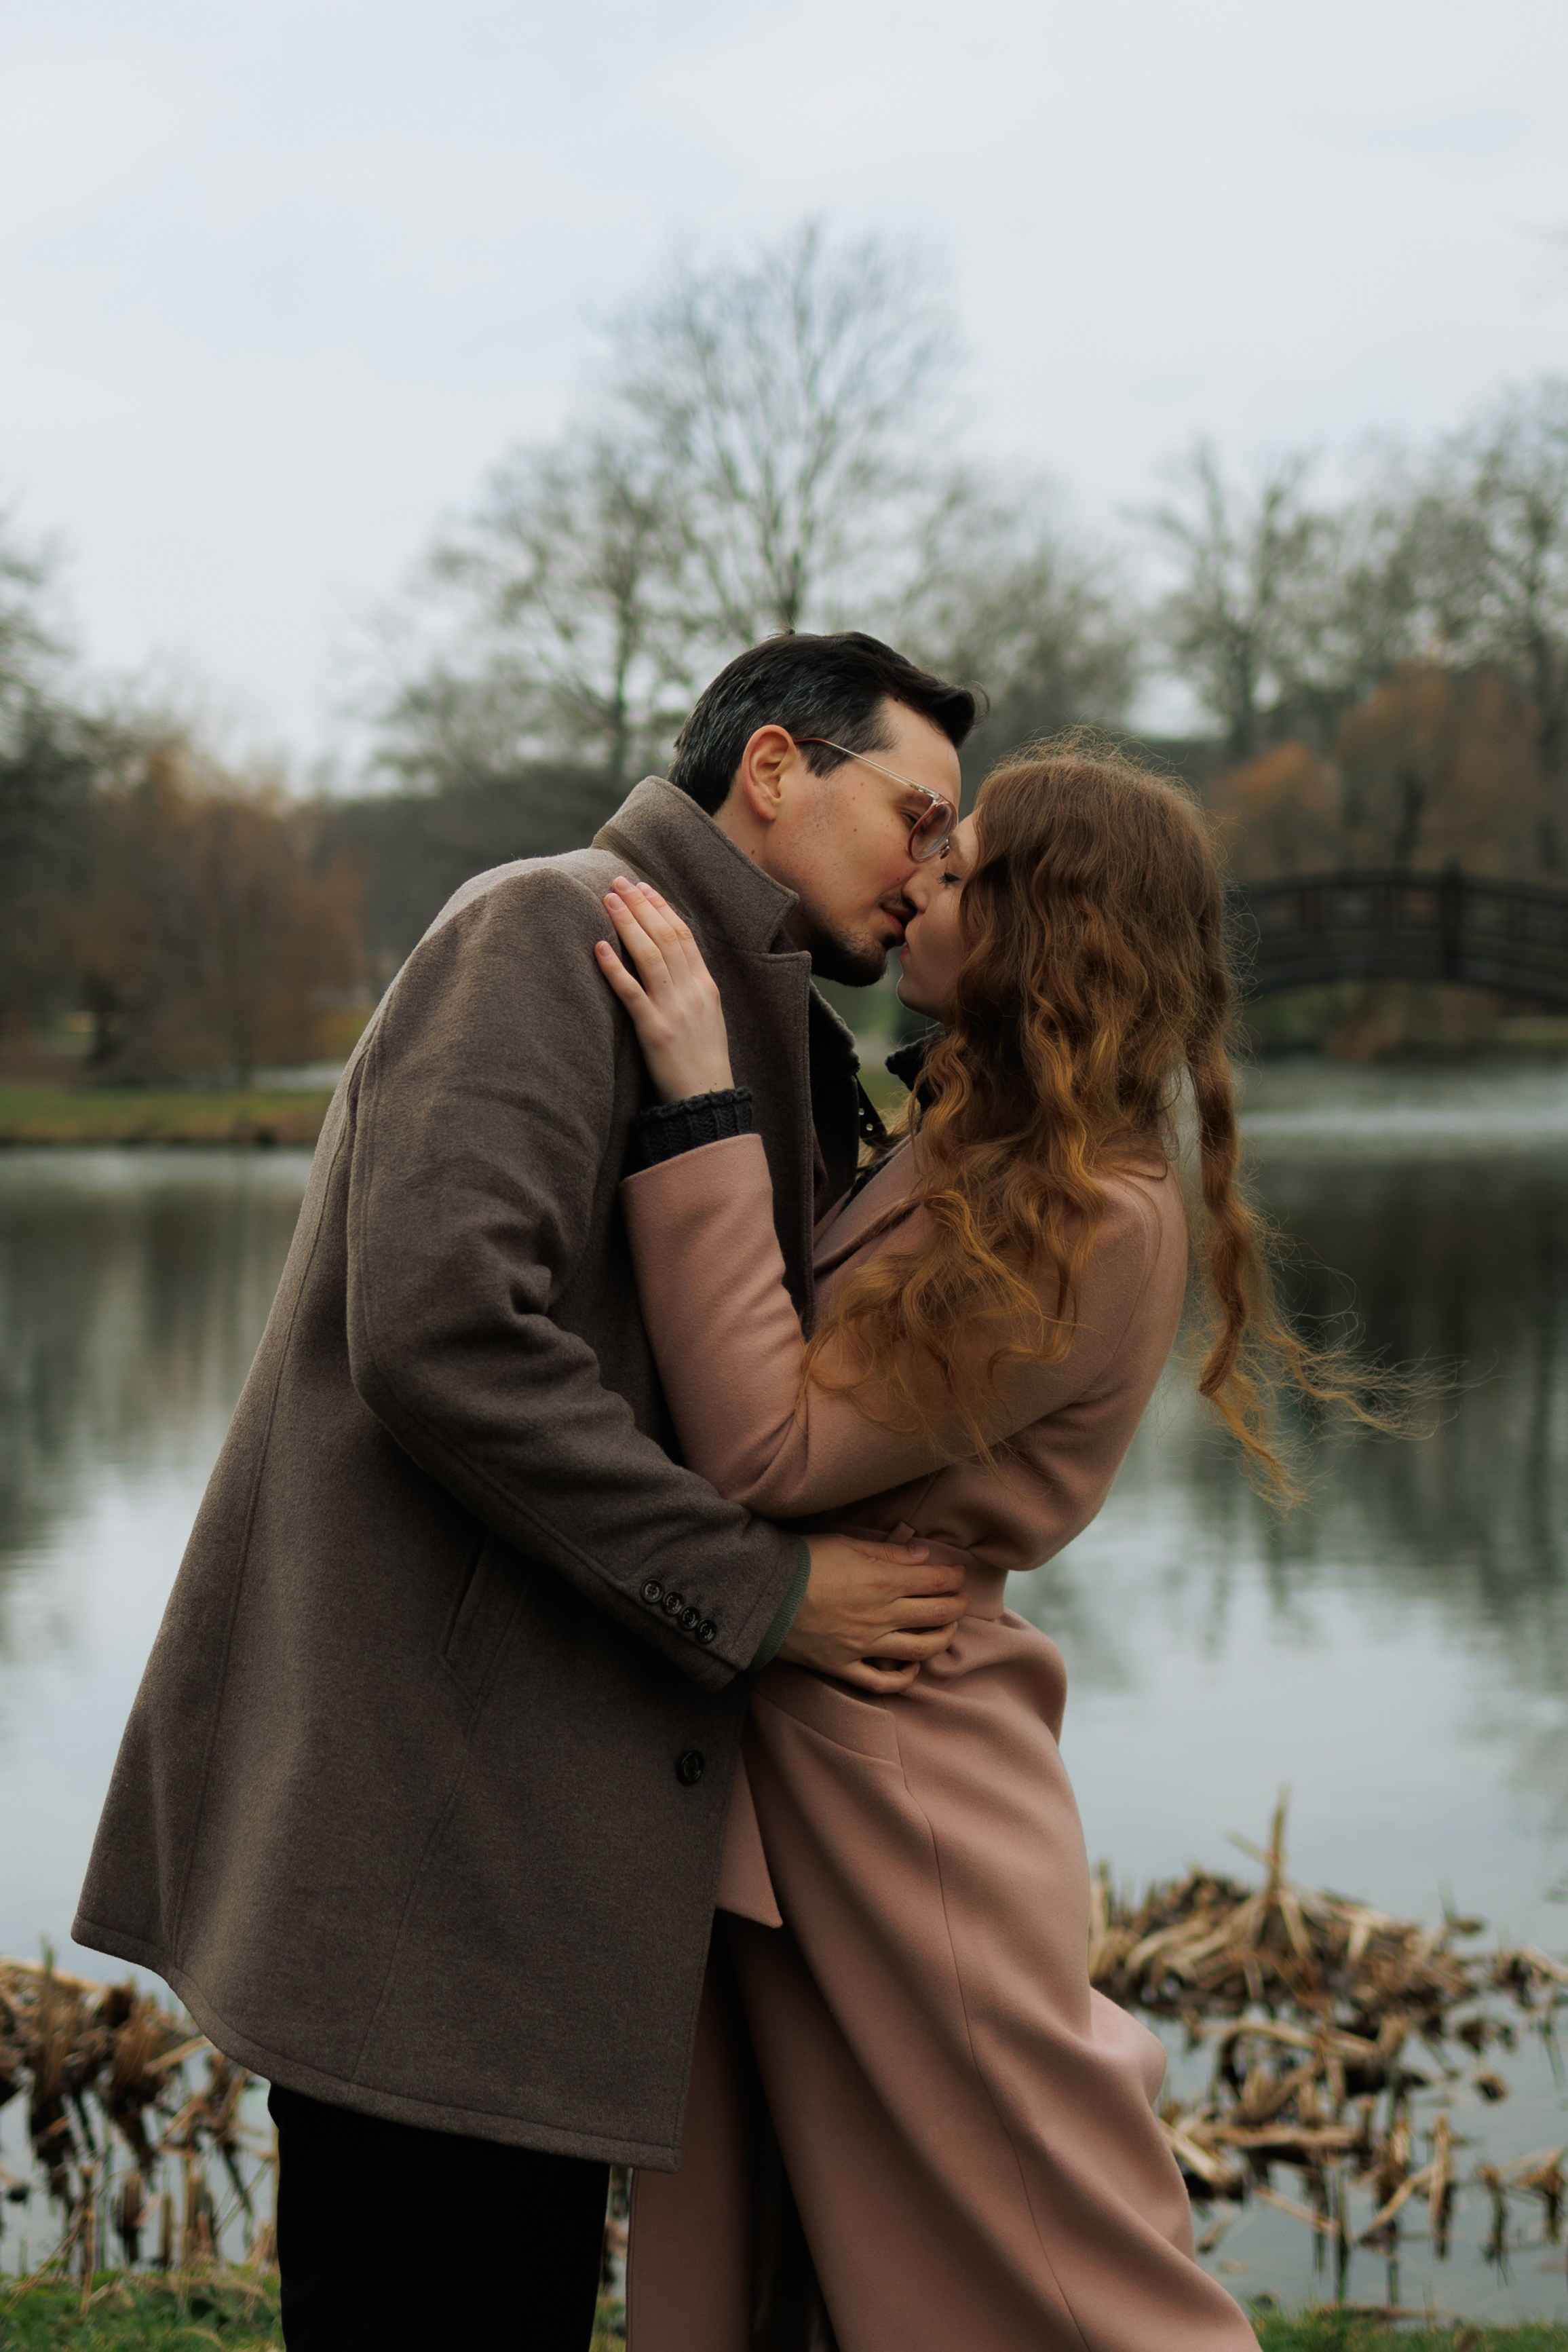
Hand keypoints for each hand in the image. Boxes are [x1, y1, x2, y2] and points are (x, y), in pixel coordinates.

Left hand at [593, 878, 735, 1103]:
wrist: (706, 1099)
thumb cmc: (703, 1061)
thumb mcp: (708, 1017)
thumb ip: (692, 987)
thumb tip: (672, 962)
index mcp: (706, 986)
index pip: (683, 935)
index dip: (661, 908)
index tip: (643, 887)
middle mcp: (692, 991)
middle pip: (665, 937)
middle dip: (641, 905)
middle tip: (618, 882)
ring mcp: (674, 1010)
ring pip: (650, 956)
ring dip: (628, 923)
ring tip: (608, 900)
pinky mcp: (654, 1030)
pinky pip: (632, 992)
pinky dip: (615, 967)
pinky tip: (600, 946)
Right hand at [778, 1536, 967, 1693]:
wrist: (763, 1593)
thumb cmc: (803, 1561)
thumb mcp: (847, 1544)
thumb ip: (889, 1552)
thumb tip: (924, 1556)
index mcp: (884, 1581)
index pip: (936, 1582)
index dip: (954, 1577)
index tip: (959, 1574)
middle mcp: (881, 1616)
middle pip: (936, 1616)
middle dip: (956, 1606)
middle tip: (960, 1600)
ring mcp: (864, 1645)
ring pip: (919, 1650)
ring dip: (942, 1639)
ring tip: (947, 1631)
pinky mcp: (844, 1666)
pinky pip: (881, 1682)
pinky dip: (903, 1678)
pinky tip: (912, 1667)